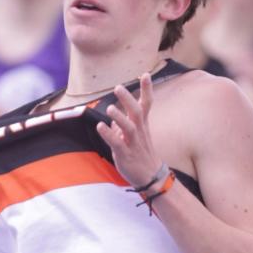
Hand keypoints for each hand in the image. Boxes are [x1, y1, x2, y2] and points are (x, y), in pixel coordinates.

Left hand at [95, 74, 160, 189]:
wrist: (152, 178)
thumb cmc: (142, 156)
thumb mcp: (135, 138)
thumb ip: (123, 127)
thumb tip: (113, 120)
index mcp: (142, 126)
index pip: (147, 105)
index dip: (147, 90)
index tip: (145, 74)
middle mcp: (139, 132)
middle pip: (137, 112)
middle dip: (128, 99)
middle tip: (118, 87)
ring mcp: (133, 143)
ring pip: (129, 127)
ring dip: (119, 117)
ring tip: (110, 109)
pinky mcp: (126, 155)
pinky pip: (118, 144)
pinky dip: (109, 135)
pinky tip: (100, 127)